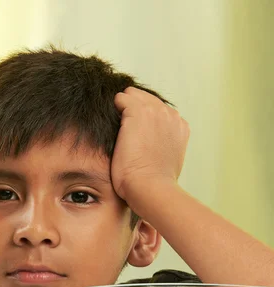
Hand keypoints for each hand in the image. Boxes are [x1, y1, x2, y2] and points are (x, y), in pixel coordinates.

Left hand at [112, 87, 189, 204]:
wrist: (150, 187)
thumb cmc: (154, 183)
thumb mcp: (167, 160)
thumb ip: (164, 145)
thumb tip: (152, 147)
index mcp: (180, 126)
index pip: (160, 110)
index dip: (145, 117)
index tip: (134, 126)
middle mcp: (171, 115)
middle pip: (148, 99)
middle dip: (134, 107)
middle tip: (120, 118)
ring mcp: (155, 112)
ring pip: (135, 95)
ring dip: (124, 104)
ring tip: (114, 116)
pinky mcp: (137, 113)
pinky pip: (122, 99)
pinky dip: (115, 105)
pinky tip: (111, 115)